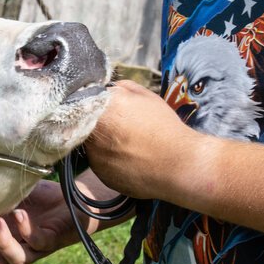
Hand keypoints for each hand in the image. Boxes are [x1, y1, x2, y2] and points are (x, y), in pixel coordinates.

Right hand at [0, 180, 76, 263]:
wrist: (70, 198)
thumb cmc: (37, 199)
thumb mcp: (7, 197)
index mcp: (1, 242)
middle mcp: (17, 248)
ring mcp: (35, 246)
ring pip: (16, 260)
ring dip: (3, 242)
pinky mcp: (53, 239)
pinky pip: (38, 242)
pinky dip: (27, 230)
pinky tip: (19, 214)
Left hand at [85, 80, 202, 199]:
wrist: (179, 165)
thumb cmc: (165, 128)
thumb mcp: (146, 97)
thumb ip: (121, 88)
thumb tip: (108, 88)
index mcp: (101, 109)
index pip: (84, 102)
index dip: (94, 106)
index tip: (105, 110)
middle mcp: (93, 133)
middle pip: (84, 124)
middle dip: (98, 125)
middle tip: (119, 128)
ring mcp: (94, 156)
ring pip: (91, 145)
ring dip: (102, 143)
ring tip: (127, 145)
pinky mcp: (101, 175)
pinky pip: (100, 163)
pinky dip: (110, 161)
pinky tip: (129, 159)